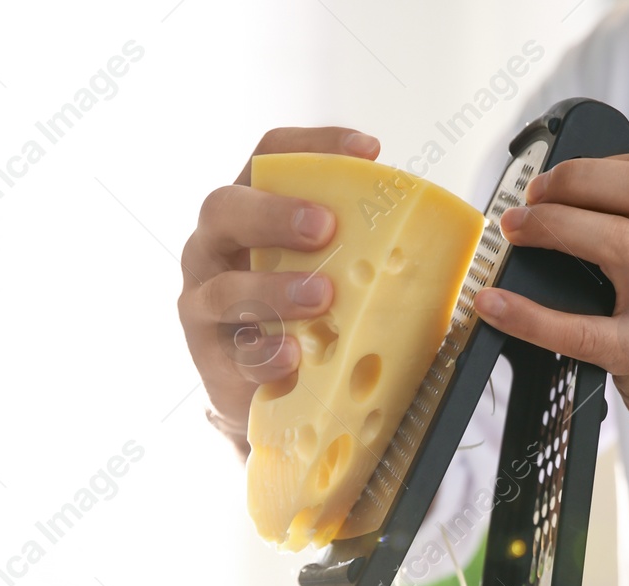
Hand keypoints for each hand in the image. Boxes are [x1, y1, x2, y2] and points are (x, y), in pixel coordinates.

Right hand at [179, 127, 379, 450]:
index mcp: (249, 213)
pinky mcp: (208, 357)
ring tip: (320, 296)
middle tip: (324, 227)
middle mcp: (215, 248)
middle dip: (274, 214)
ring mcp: (203, 302)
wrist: (266, 397)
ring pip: (225, 288)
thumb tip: (425, 238)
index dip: (314, 146)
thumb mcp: (327, 271)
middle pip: (225, 209)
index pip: (269, 158)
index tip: (369, 151)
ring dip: (275, 290)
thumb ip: (353, 249)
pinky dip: (265, 354)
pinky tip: (292, 355)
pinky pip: (233, 352)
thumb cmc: (301, 318)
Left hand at [471, 154, 628, 489]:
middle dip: (575, 181)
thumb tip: (582, 221)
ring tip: (516, 230)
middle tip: (532, 196)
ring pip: (614, 241)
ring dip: (552, 226)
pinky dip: (527, 316)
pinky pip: (577, 330)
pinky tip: (495, 306)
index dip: (595, 166)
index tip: (557, 176)